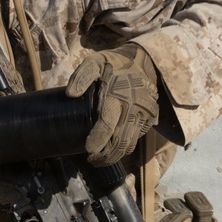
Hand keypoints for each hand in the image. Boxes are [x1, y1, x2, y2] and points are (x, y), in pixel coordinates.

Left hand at [65, 44, 158, 166]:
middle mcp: (134, 108)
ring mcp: (145, 115)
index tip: (88, 150)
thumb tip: (70, 94)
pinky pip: (137, 138)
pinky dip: (125, 146)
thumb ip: (82, 76)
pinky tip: (113, 149)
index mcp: (118, 96)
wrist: (144, 61)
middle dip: (106, 156)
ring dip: (116, 155)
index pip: (107, 125)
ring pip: (130, 144)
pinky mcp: (151, 118)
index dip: (98, 140)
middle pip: (121, 142)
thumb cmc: (114, 64)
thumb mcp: (94, 62)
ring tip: (101, 160)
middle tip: (92, 160)